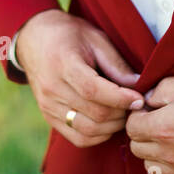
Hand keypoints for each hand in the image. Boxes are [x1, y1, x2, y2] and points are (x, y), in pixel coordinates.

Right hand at [15, 10, 144, 147]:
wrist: (34, 40)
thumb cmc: (69, 35)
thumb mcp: (95, 39)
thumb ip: (115, 63)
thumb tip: (139, 85)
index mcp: (63, 63)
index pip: (93, 90)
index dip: (120, 98)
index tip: (140, 99)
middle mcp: (52, 88)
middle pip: (94, 113)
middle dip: (121, 113)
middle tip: (135, 105)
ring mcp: (48, 106)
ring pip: (88, 130)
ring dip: (112, 127)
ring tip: (123, 113)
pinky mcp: (49, 117)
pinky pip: (78, 138)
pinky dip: (98, 136)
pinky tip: (108, 123)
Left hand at [126, 76, 173, 173]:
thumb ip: (165, 89)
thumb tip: (151, 97)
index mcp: (166, 127)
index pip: (132, 126)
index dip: (139, 115)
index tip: (150, 111)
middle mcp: (171, 155)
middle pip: (138, 149)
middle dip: (145, 134)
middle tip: (161, 123)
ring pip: (153, 168)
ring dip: (157, 154)